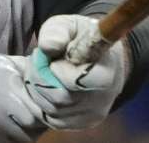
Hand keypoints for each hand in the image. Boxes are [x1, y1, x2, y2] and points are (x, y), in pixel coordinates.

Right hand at [0, 42, 44, 141]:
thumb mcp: (7, 64)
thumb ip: (33, 71)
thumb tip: (60, 78)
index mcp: (4, 86)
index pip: (40, 111)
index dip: (46, 112)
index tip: (47, 108)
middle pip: (31, 130)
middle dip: (35, 125)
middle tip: (30, 116)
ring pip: (19, 141)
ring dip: (22, 134)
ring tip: (13, 120)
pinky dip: (6, 140)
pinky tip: (2, 128)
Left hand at [23, 14, 126, 129]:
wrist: (98, 57)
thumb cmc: (82, 38)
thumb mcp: (70, 25)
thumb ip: (58, 31)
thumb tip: (47, 46)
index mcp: (109, 68)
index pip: (83, 79)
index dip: (61, 70)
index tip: (55, 59)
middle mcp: (105, 97)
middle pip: (62, 97)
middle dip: (43, 78)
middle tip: (42, 63)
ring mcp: (93, 113)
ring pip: (53, 109)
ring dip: (39, 90)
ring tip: (44, 72)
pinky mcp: (81, 123)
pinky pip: (51, 119)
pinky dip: (43, 102)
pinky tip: (47, 86)